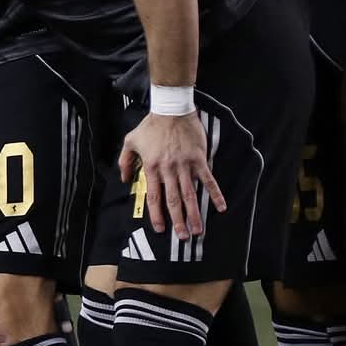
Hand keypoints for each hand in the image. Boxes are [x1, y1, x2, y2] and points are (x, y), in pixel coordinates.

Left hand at [118, 110, 223, 236]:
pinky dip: (215, 193)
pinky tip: (221, 206)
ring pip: (189, 194)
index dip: (157, 215)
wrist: (171, 109)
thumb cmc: (151, 125)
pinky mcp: (199, 159)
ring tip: (198, 229)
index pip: (154, 197)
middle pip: (173, 200)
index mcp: (152, 167)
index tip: (160, 229)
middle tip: (183, 236)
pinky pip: (208, 180)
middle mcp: (168, 170)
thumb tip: (124, 179)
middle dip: (178, 221)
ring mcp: (185, 165)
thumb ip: (125, 162)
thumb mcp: (131, 141)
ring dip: (194, 213)